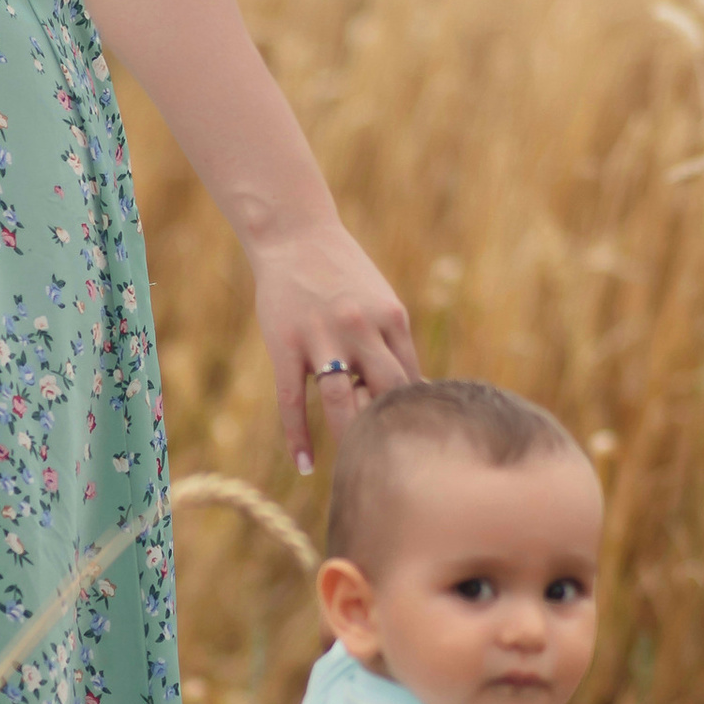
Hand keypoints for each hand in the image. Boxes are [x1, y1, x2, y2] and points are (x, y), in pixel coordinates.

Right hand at [250, 223, 421, 473]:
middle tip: (394, 468)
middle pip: (384, 394)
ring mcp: (321, 337)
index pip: (411, 381)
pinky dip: (298, 436)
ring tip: (354, 468)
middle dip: (390, 431)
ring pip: (341, 401)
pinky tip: (305, 463)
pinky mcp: (285, 344)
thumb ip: (394, 345)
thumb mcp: (380, 301)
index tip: (417, 447)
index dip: (414, 416)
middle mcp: (361, 328)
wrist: (295, 234)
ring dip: (350, 438)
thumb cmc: (342, 274)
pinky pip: (292, 400)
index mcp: (391, 319)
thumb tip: (416, 395)